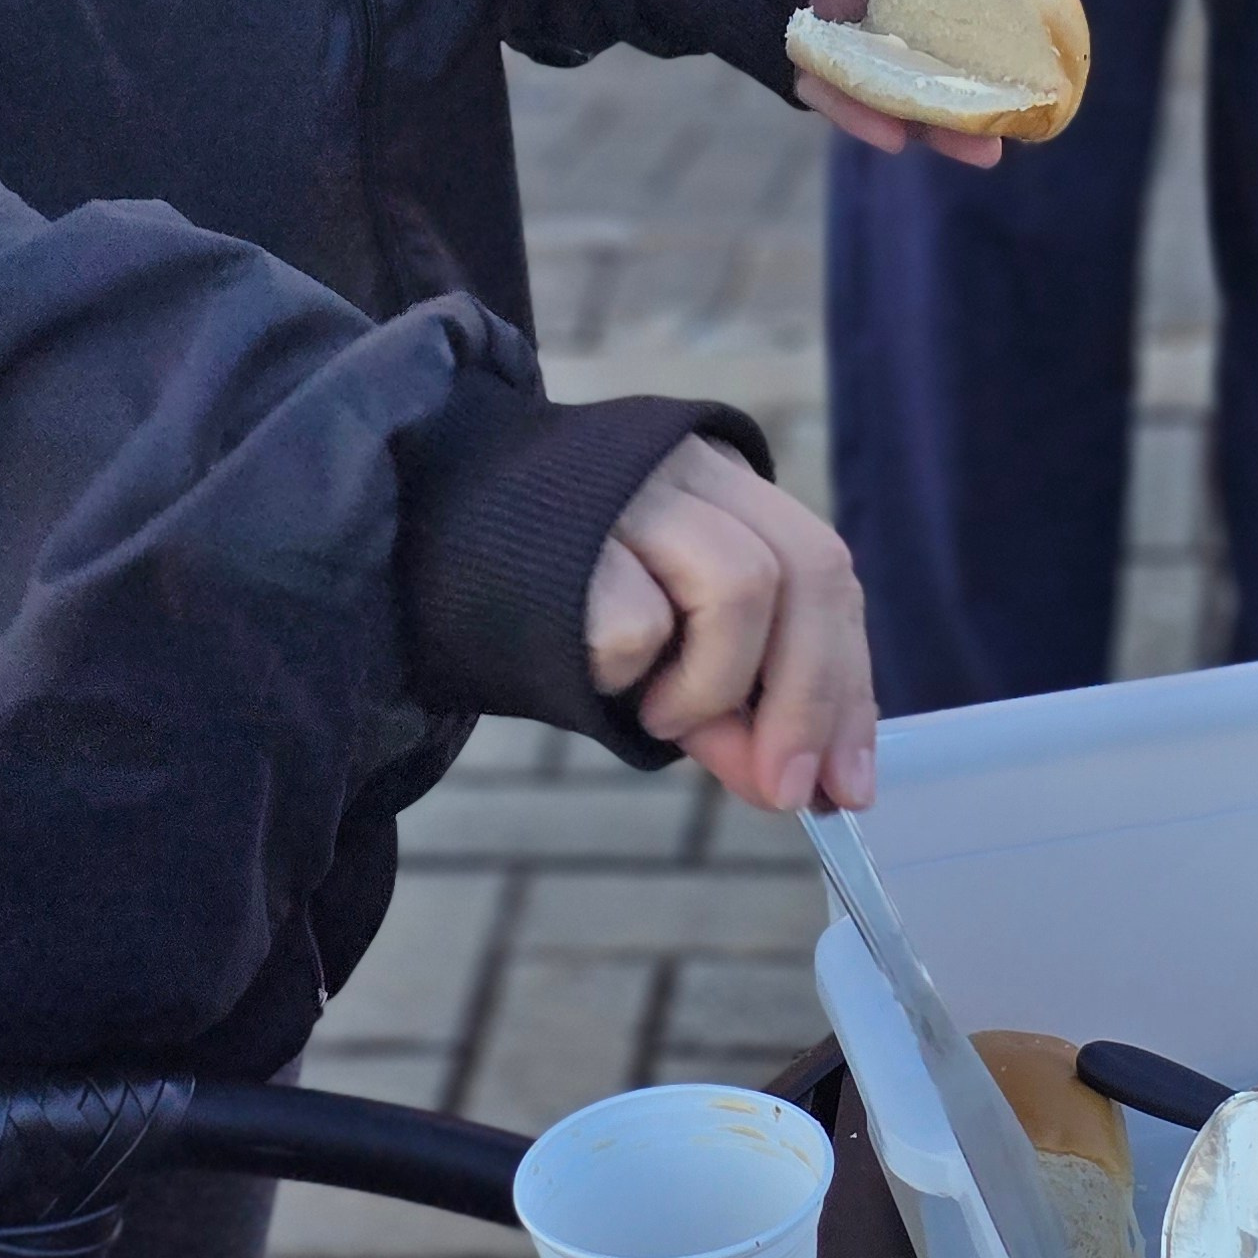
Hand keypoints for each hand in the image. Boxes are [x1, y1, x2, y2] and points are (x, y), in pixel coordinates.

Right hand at [583, 432, 875, 810]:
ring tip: (659, 712)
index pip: (825, 571)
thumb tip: (785, 782)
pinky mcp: (571, 532)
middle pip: (806, 570)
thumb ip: (724, 699)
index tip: (848, 785)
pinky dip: (633, 674)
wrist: (409, 523)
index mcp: (724, 484)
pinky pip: (640, 624)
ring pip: (743, 587)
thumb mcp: (658, 640)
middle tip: (784, 789)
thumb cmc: (548, 594)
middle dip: (810, 698)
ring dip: (713, 686)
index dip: (847, 684)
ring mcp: (635, 490)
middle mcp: (690, 468)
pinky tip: (597, 673)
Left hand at [793, 0, 1003, 166]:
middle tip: (1002, 142)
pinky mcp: (788, 48)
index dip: (987, 46)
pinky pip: (822, 85)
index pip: (951, 11)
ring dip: (921, 121)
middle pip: (924, 63)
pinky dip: (852, 109)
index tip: (1026, 78)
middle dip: (962, 107)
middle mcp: (869, 6)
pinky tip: (890, 135)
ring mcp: (831, 31)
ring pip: (883, 84)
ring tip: (970, 150)